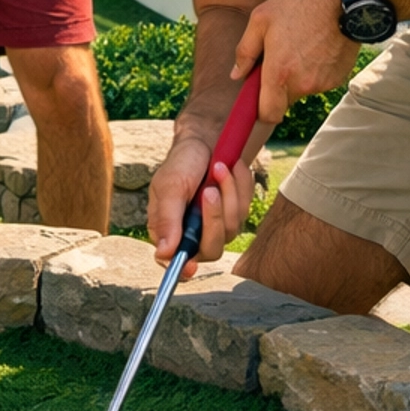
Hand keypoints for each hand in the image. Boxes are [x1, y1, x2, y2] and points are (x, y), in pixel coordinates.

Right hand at [147, 132, 256, 268]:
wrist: (206, 141)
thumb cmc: (182, 163)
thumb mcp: (169, 186)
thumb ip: (166, 218)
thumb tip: (163, 253)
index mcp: (168, 231)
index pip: (175, 262)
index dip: (182, 269)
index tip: (190, 267)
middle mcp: (193, 235)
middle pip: (211, 249)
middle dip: (214, 217)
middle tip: (210, 189)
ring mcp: (217, 227)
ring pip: (231, 227)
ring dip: (228, 193)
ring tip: (219, 167)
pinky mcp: (235, 215)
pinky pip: (245, 210)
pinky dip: (241, 186)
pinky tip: (232, 169)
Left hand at [233, 0, 356, 129]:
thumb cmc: (300, 4)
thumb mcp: (262, 19)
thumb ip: (246, 51)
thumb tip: (236, 75)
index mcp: (279, 74)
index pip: (268, 114)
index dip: (261, 110)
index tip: (258, 96)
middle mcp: (302, 85)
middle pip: (285, 100)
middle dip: (279, 85)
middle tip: (280, 56)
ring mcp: (323, 83)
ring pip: (303, 89)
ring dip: (299, 75)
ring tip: (302, 44)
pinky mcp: (338, 78)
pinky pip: (320, 81)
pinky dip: (316, 70)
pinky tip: (318, 46)